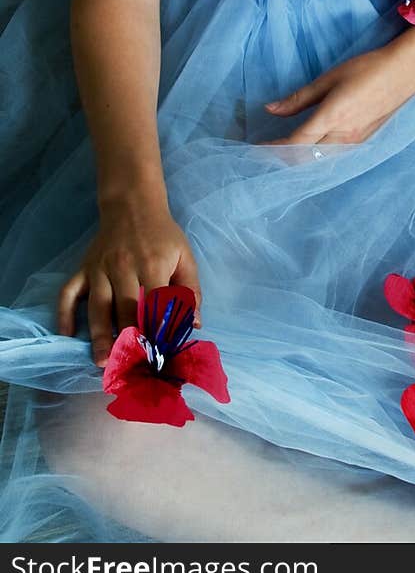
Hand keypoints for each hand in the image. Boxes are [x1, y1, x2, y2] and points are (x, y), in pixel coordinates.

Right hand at [56, 197, 201, 368]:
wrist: (133, 205)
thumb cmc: (163, 236)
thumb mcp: (184, 256)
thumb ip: (190, 290)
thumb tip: (193, 324)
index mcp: (152, 265)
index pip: (154, 304)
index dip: (156, 331)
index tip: (158, 356)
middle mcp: (123, 268)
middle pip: (124, 309)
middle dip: (127, 340)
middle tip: (129, 368)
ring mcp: (100, 268)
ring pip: (97, 306)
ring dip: (99, 335)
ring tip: (102, 361)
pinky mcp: (83, 268)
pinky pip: (69, 292)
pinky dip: (64, 313)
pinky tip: (66, 334)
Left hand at [262, 46, 414, 154]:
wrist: (405, 72)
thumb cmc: (367, 69)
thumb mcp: (329, 79)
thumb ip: (299, 98)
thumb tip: (270, 110)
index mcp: (331, 117)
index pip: (295, 144)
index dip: (273, 149)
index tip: (256, 148)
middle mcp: (342, 136)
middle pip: (305, 159)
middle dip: (283, 158)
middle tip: (266, 151)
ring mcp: (354, 142)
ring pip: (319, 160)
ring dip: (299, 159)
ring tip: (283, 151)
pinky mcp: (362, 141)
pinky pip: (332, 156)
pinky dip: (315, 156)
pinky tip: (309, 148)